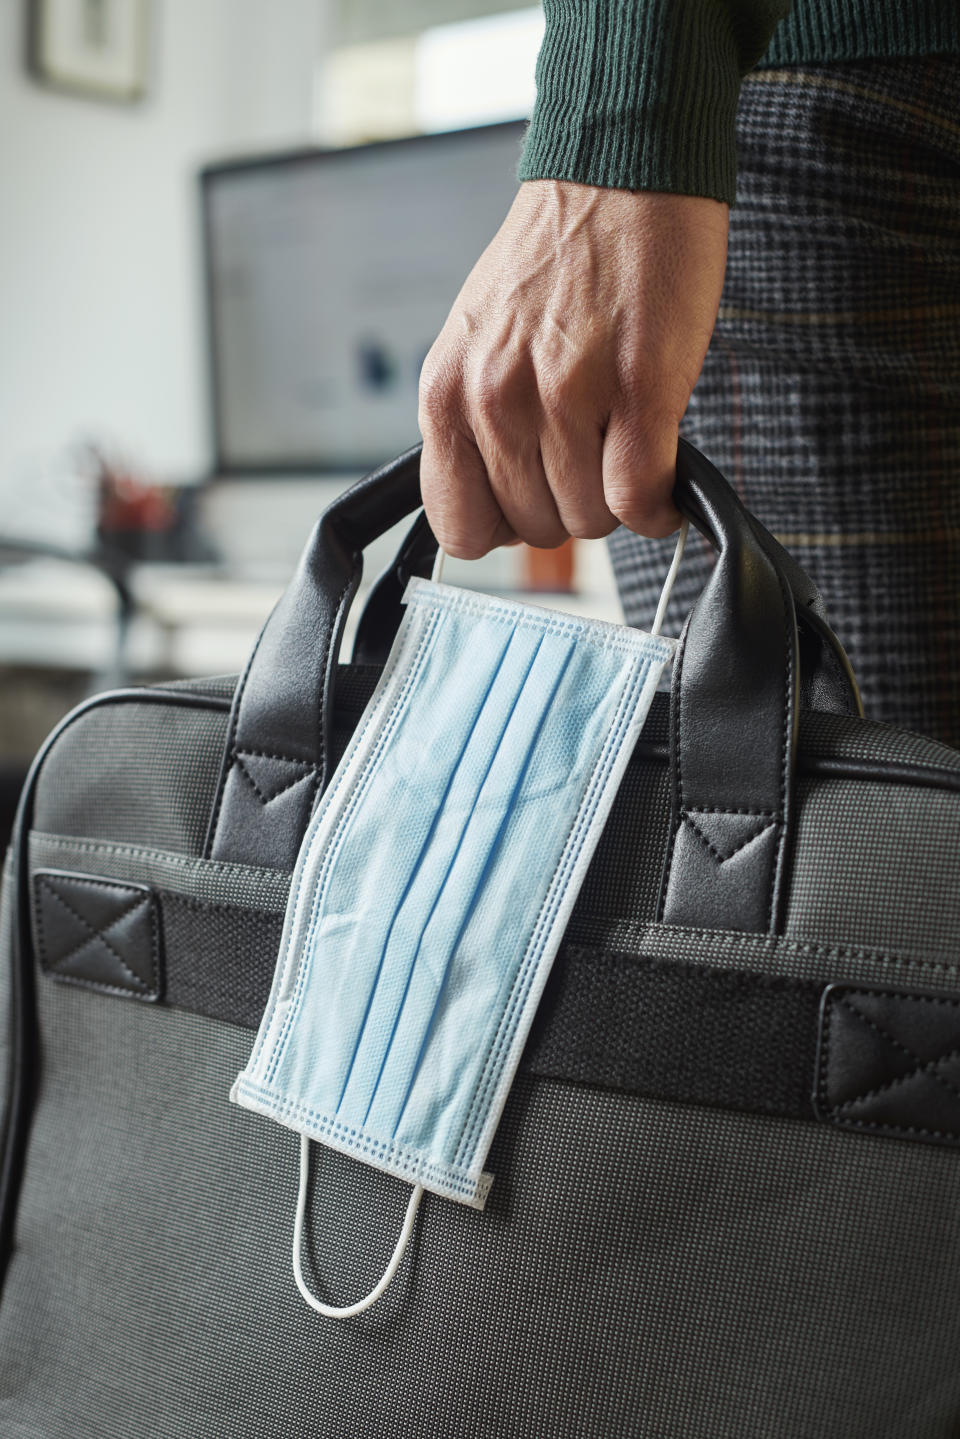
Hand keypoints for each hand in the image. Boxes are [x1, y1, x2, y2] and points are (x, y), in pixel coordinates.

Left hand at [418, 179, 728, 557]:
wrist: (622, 175)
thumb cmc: (557, 261)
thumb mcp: (478, 344)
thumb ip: (476, 422)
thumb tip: (500, 505)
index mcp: (447, 392)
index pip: (460, 526)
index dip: (503, 525)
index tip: (531, 499)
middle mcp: (494, 400)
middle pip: (536, 530)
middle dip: (570, 504)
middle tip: (592, 453)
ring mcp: (564, 398)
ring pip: (592, 520)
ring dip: (618, 497)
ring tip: (625, 440)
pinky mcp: (637, 391)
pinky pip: (640, 499)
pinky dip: (659, 506)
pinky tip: (663, 475)